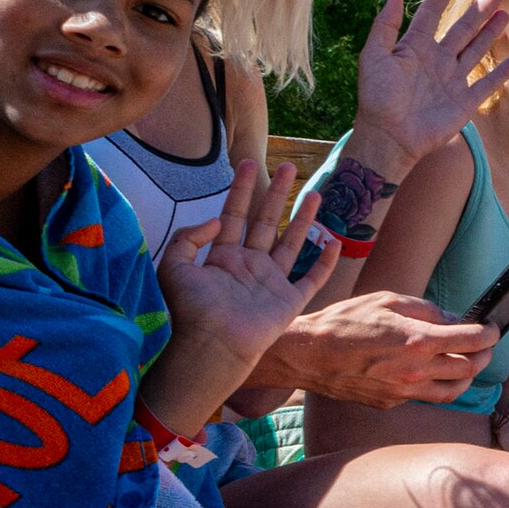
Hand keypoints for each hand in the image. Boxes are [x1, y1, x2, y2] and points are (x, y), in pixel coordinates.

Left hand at [156, 164, 339, 389]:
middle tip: (286, 167)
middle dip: (276, 193)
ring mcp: (271, 283)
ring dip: (303, 218)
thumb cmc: (190, 310)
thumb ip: (188, 237)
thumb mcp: (175, 265)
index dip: (241, 190)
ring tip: (315, 193)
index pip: (234, 215)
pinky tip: (333, 242)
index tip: (248, 163)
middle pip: (266, 222)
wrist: (211, 345)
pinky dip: (323, 262)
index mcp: (222, 257)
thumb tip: (216, 219)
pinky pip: (311, 278)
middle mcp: (249, 266)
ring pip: (291, 243)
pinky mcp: (289, 302)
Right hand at [258, 289, 496, 406]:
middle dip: (484, 355)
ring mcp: (404, 392)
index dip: (490, 333)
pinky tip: (428, 371)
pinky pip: (423, 396)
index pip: (472, 340)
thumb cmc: (344, 322)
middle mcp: (416, 371)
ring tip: (466, 363)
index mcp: (419, 341)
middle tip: (484, 345)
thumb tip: (453, 319)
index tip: (493, 328)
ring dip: (466, 377)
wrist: (308, 355)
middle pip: (469, 369)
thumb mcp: (388, 301)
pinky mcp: (390, 403)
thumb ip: (426, 310)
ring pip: (452, 392)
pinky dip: (433, 384)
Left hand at [350, 0, 508, 172]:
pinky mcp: (465, 101)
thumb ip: (385, 26)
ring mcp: (452, 80)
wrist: (389, 137)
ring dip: (491, 33)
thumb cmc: (377, 97)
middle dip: (478, 10)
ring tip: (506, 15)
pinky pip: (487, 83)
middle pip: (462, 29)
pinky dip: (502, 71)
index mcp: (414, 47)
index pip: (431, 14)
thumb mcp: (373, 57)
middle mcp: (436, 60)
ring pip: (476, 50)